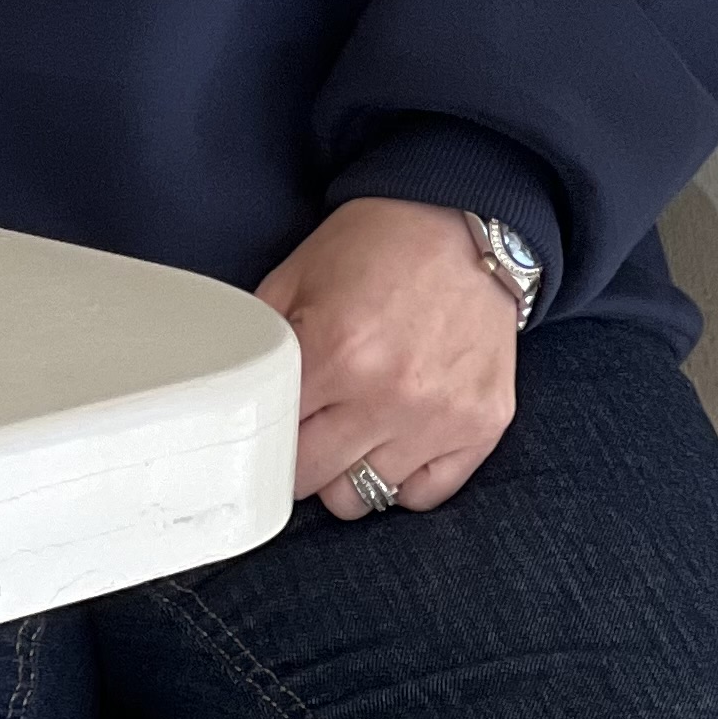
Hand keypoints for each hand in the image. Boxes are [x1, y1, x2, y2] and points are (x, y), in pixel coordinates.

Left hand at [254, 196, 518, 516]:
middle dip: (299, 457)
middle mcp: (388, 395)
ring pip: (365, 496)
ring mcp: (439, 417)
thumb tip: (236, 389)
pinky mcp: (481, 426)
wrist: (466, 222)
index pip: (275, 438)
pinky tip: (395, 438)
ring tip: (352, 430)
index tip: (267, 424)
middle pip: (313, 480)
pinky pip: (424, 495)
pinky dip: (403, 477)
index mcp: (335, 351)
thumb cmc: (381, 243)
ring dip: (349, 471)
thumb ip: (264, 335)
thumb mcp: (300, 271)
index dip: (265, 431)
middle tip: (306, 427)